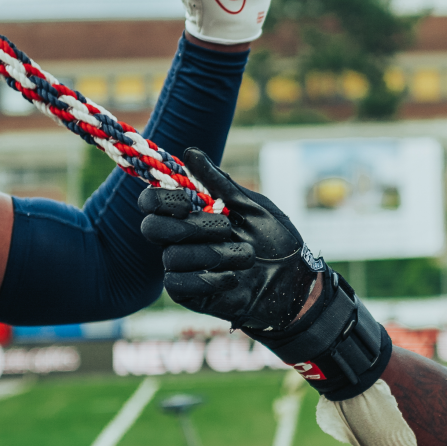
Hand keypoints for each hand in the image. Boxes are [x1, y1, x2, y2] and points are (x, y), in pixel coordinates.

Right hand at [139, 148, 320, 334]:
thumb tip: (189, 152)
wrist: (294, 282)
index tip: (188, 203)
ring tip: (247, 255)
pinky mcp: (187, 294)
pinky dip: (208, 279)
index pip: (151, 202)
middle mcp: (179, 238)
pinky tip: (233, 277)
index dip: (161, 200)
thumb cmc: (275, 239)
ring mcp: (181, 267)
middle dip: (190, 227)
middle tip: (226, 228)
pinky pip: (176, 285)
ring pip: (171, 256)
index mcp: (191, 213)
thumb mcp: (251, 206)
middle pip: (152, 228)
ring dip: (214, 254)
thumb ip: (219, 183)